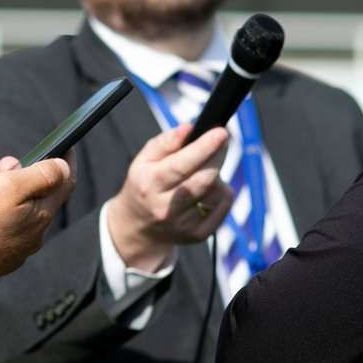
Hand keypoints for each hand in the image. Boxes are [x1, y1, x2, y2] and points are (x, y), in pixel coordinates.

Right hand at [0, 155, 75, 292]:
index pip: (65, 183)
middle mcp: (32, 233)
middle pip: (33, 194)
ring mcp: (13, 247)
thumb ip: (41, 175)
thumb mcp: (9, 188)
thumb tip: (63, 166)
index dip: (65, 161)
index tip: (65, 146)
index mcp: (41, 215)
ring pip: (9, 207)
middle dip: (16, 173)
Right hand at [107, 123, 233, 271]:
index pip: (180, 165)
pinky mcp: (199, 234)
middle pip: (204, 180)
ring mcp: (184, 225)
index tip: (221, 133)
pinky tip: (208, 190)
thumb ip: (165, 142)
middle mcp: (166, 208)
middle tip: (221, 140)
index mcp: (151, 185)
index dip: (204, 148)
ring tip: (203, 171)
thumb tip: (189, 128)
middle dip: (218, 156)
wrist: (139, 227)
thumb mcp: (144, 160)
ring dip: (217, 175)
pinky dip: (222, 192)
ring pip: (217, 192)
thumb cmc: (145, 184)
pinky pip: (224, 206)